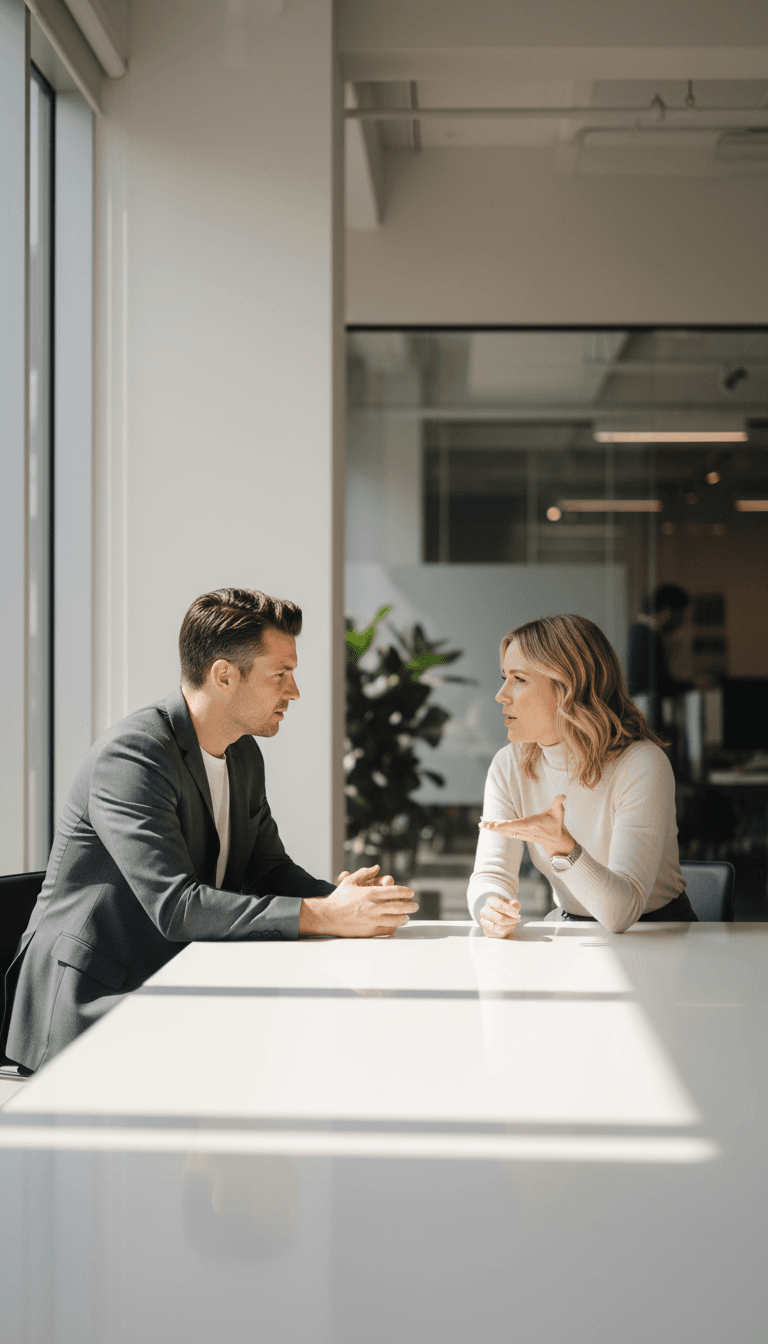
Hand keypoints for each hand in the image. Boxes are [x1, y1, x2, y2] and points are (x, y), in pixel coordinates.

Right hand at [300, 866, 417, 937]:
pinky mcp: (370, 931)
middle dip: (410, 906)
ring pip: (396, 919)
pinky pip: (387, 930)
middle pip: (400, 906)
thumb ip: (365, 873)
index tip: (411, 893)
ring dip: (404, 918)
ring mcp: (373, 919)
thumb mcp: (350, 881)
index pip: (396, 891)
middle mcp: (374, 906)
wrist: (327, 916)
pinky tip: (395, 926)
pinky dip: (394, 928)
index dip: (406, 892)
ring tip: (407, 917)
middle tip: (415, 906)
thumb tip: (377, 868)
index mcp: (371, 893)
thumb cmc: (339, 897)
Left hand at [479, 794, 575, 859]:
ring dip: (493, 828)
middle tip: (483, 824)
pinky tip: (489, 827)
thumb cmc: (556, 824)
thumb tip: (563, 796)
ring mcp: (521, 833)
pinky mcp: (519, 834)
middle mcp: (525, 830)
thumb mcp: (559, 812)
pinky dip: (497, 830)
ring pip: (505, 831)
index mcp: (533, 824)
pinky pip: (506, 833)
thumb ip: (559, 803)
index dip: (508, 825)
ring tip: (482, 824)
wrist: (556, 841)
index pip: (518, 825)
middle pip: (507, 829)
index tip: (497, 825)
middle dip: (495, 827)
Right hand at [479, 895, 521, 938]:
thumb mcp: (511, 905)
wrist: (500, 919)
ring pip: (499, 927)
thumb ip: (514, 904)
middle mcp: (484, 911)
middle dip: (510, 920)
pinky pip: (498, 933)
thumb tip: (514, 904)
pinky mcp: (486, 930)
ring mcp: (484, 921)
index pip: (498, 905)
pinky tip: (508, 927)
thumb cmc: (505, 910)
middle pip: (498, 918)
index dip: (509, 910)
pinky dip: (506, 931)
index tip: (517, 914)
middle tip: (518, 919)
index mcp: (490, 901)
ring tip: (514, 923)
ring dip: (510, 926)